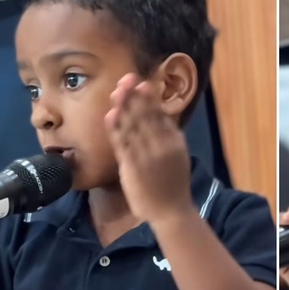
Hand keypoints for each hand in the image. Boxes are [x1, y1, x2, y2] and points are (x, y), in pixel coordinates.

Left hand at [105, 73, 193, 223]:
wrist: (171, 211)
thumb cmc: (172, 184)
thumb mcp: (178, 155)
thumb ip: (168, 136)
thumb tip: (161, 115)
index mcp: (174, 140)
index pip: (160, 114)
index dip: (149, 97)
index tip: (141, 83)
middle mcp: (161, 144)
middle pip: (145, 115)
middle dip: (134, 96)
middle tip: (126, 78)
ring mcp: (147, 155)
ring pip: (133, 126)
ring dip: (124, 106)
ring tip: (117, 90)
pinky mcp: (133, 166)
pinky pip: (122, 143)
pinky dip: (115, 128)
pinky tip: (110, 115)